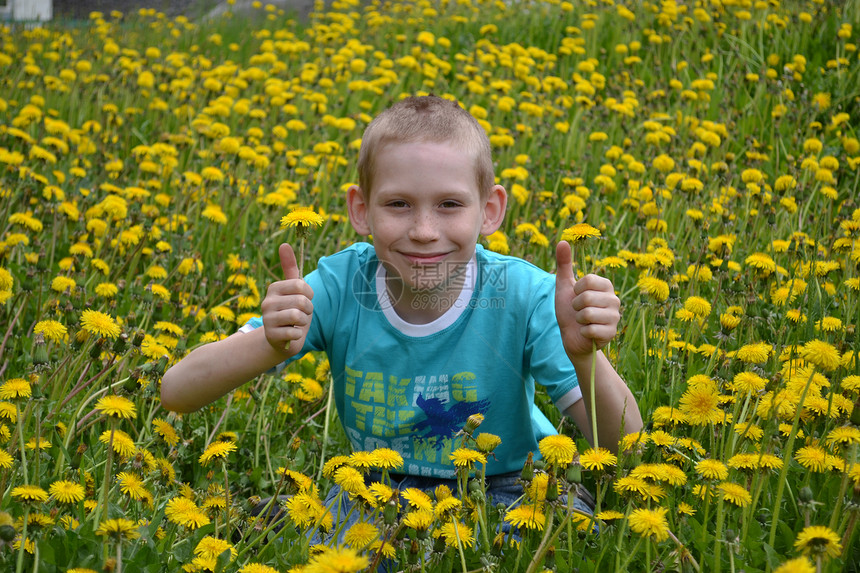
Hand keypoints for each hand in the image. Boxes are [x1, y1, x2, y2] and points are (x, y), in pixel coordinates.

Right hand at [261, 243, 313, 354]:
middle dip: (308, 310)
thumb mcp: (293, 289)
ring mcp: (267, 319)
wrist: (281, 339)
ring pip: (298, 316)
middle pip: (302, 301)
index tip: (304, 299)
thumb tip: (284, 244)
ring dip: (304, 322)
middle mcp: (267, 302)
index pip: (301, 285)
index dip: (309, 295)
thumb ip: (290, 268)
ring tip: (296, 323)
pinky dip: (298, 334)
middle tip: (300, 314)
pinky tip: (291, 334)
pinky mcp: (271, 335)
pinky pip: (295, 332)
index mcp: (274, 288)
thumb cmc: (292, 310)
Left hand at [555, 241, 619, 359]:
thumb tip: (563, 240)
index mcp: (606, 285)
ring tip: (582, 322)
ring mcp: (615, 317)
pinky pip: (590, 330)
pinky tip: (586, 333)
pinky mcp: (611, 333)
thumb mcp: (564, 286)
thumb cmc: (569, 310)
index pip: (588, 280)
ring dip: (578, 320)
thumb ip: (564, 264)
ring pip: (587, 314)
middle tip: (578, 311)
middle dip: (575, 306)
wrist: (571, 337)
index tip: (576, 296)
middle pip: (586, 297)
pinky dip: (582, 332)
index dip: (576, 290)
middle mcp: (615, 300)